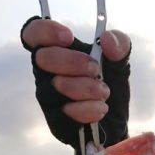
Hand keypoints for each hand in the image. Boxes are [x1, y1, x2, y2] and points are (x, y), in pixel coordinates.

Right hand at [21, 17, 130, 154]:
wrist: (117, 123)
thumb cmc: (110, 86)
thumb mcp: (120, 63)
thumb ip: (119, 45)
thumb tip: (107, 39)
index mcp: (56, 51)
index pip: (33, 34)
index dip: (45, 31)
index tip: (69, 37)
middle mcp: (46, 74)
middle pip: (42, 58)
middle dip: (71, 61)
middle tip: (95, 69)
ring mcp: (49, 99)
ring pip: (54, 87)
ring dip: (83, 87)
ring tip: (104, 92)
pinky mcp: (55, 122)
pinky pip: (62, 114)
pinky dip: (85, 110)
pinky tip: (100, 108)